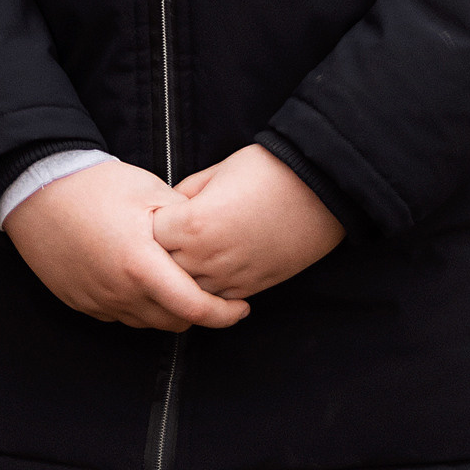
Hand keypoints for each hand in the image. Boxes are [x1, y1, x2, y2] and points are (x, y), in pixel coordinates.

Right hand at [4, 160, 250, 331]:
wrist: (35, 189)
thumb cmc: (95, 184)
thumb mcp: (148, 190)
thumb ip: (183, 220)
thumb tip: (209, 238)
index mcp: (140, 265)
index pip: (193, 307)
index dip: (224, 313)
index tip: (242, 306)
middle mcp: (119, 293)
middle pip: (173, 322)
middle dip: (199, 313)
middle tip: (214, 292)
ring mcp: (98, 302)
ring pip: (147, 322)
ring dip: (168, 311)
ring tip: (179, 284)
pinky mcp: (81, 303)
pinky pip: (121, 316)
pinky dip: (139, 306)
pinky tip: (143, 282)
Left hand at [150, 144, 343, 300]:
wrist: (319, 190)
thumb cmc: (267, 170)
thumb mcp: (217, 171)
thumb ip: (187, 193)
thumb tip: (170, 206)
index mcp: (193, 224)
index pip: (150, 235)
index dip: (152, 223)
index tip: (158, 214)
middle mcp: (206, 257)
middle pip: (163, 268)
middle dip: (161, 253)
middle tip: (167, 237)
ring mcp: (229, 278)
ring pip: (188, 291)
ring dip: (183, 275)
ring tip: (188, 254)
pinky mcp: (251, 288)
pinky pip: (216, 299)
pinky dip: (209, 289)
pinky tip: (212, 270)